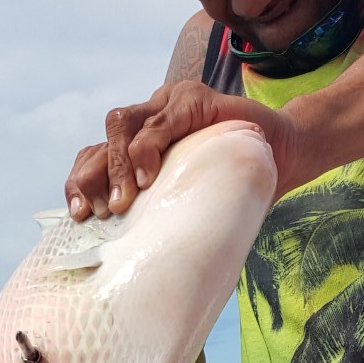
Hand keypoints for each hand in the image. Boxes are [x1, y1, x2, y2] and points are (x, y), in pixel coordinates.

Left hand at [65, 81, 302, 219]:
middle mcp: (148, 119)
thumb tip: (136, 263)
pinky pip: (159, 121)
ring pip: (121, 126)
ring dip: (116, 166)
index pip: (94, 156)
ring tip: (122, 202)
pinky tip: (147, 177)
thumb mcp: (190, 199)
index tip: (78, 216)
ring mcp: (167, 105)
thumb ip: (163, 211)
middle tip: (96, 214)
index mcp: (139, 145)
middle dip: (91, 178)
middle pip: (101, 142)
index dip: (80, 182)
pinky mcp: (191, 100)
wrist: (285, 153)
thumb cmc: (235, 182)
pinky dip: (147, 149)